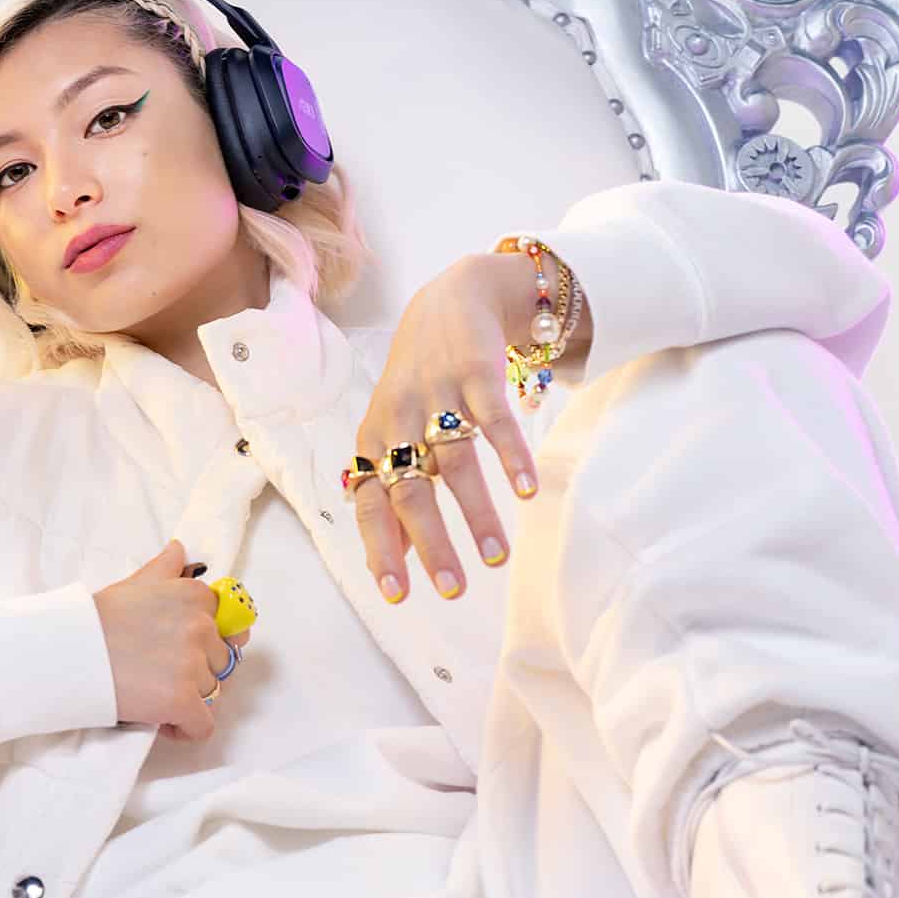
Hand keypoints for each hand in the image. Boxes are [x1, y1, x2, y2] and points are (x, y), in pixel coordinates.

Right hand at [93, 540, 250, 741]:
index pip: (228, 626)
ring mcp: (193, 664)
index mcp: (194, 596)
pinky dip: (185, 729)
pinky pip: (202, 726)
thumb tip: (180, 550)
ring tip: (153, 693)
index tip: (181, 650)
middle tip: (161, 671)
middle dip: (198, 671)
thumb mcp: (135, 584)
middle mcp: (201, 626)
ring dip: (187, 698)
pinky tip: (162, 721)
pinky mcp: (182, 700)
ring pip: (211, 693)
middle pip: (222, 662)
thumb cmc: (96, 620)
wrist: (67, 652)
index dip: (207, 643)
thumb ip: (165, 568)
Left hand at [353, 253, 558, 602]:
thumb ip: (393, 492)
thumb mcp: (393, 433)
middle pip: (410, 490)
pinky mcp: (474, 374)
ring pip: (454, 462)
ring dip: (476, 513)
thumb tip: (391, 558)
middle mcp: (397, 420)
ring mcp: (435, 395)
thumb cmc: (418, 385)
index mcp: (373, 440)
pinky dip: (510, 455)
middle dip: (431, 544)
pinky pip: (493, 420)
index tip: (397, 595)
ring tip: (497, 558)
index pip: (370, 504)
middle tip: (452, 590)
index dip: (381, 548)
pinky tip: (527, 490)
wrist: (450, 302)